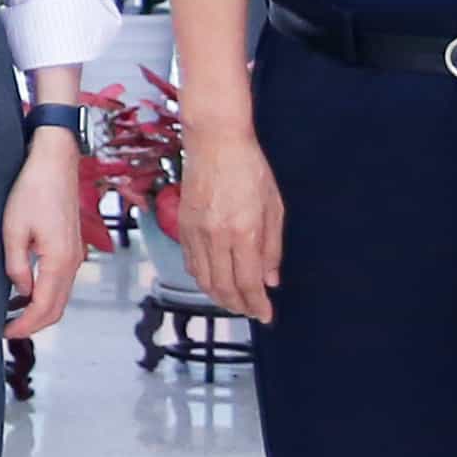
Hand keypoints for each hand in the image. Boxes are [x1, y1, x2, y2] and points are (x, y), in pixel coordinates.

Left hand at [0, 131, 89, 340]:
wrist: (55, 163)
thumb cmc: (33, 190)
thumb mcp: (13, 229)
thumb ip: (16, 265)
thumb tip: (21, 292)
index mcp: (58, 261)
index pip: (44, 307)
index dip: (25, 326)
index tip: (5, 333)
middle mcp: (72, 262)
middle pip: (57, 308)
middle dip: (34, 324)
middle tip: (8, 329)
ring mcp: (75, 255)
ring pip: (62, 297)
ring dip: (40, 311)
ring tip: (13, 314)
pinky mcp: (72, 247)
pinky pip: (62, 282)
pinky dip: (47, 295)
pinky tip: (26, 292)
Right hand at [174, 123, 280, 323]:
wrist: (215, 141)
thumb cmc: (249, 168)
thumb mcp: (274, 207)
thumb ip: (272, 247)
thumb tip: (270, 279)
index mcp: (244, 231)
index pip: (249, 282)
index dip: (257, 305)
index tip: (265, 315)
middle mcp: (217, 236)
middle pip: (224, 287)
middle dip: (239, 306)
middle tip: (251, 312)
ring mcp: (196, 232)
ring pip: (203, 279)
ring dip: (219, 296)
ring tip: (233, 301)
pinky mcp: (183, 225)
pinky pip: (190, 263)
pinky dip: (202, 278)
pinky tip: (213, 280)